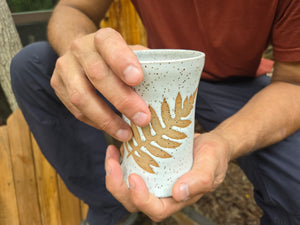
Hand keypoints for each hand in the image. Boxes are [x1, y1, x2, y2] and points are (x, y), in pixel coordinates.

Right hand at [50, 28, 150, 141]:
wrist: (83, 51)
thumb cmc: (115, 56)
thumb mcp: (130, 52)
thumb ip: (144, 63)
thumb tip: (165, 84)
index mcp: (102, 38)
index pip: (109, 44)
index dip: (122, 61)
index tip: (138, 79)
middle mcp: (80, 49)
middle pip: (97, 75)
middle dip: (122, 99)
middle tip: (142, 118)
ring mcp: (65, 67)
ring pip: (81, 97)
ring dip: (106, 119)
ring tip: (126, 133)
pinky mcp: (57, 85)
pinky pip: (75, 110)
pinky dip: (95, 123)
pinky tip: (112, 129)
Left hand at [105, 132, 231, 221]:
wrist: (210, 144)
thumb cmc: (214, 156)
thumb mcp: (211, 165)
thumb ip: (199, 180)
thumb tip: (179, 193)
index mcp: (176, 199)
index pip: (155, 209)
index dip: (141, 199)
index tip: (135, 178)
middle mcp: (161, 192)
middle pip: (132, 200)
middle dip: (118, 186)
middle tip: (113, 165)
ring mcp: (152, 180)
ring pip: (126, 186)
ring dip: (114, 172)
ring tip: (112, 153)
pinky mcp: (148, 167)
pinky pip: (129, 168)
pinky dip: (120, 160)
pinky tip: (118, 147)